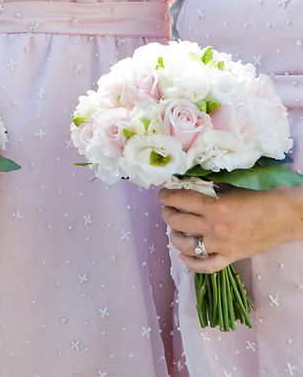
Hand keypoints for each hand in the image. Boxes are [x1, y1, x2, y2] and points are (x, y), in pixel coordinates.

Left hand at [160, 185, 302, 272]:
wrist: (289, 215)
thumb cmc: (263, 196)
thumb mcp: (232, 187)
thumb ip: (209, 188)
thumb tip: (187, 185)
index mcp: (215, 206)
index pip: (179, 200)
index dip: (166, 196)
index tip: (163, 194)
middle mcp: (215, 228)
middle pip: (176, 221)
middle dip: (167, 213)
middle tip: (168, 208)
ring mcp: (222, 245)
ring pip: (185, 245)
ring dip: (174, 235)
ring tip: (174, 228)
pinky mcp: (231, 257)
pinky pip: (206, 266)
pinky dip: (191, 263)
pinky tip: (183, 255)